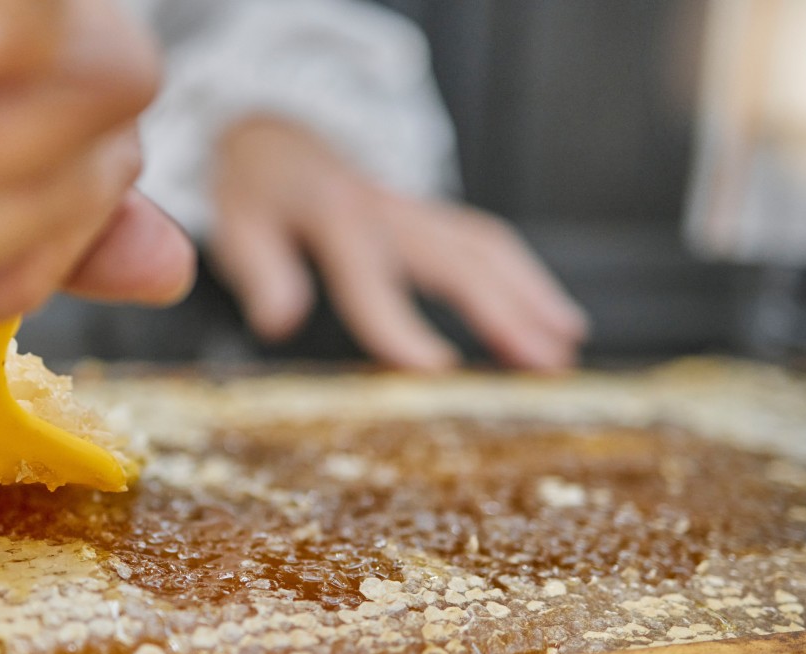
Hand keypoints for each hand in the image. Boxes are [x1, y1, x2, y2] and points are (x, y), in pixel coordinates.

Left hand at [210, 117, 587, 370]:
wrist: (275, 130)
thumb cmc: (257, 186)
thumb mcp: (238, 225)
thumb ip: (261, 272)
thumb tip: (280, 321)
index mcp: (336, 219)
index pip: (371, 280)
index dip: (402, 326)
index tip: (438, 371)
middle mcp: (389, 212)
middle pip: (458, 260)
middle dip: (506, 312)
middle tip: (547, 366)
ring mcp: (415, 210)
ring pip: (487, 245)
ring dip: (533, 294)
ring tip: (567, 347)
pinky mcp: (429, 215)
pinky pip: (487, 240)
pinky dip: (525, 277)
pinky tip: (552, 314)